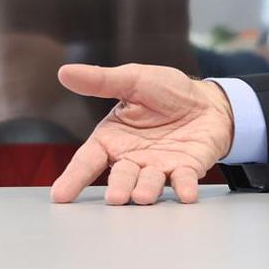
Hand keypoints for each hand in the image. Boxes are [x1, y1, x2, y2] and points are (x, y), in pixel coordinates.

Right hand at [49, 63, 234, 204]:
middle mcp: (132, 158)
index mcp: (112, 139)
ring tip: (143, 195)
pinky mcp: (186, 168)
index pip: (88, 160)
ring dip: (147, 190)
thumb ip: (101, 81)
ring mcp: (159, 167)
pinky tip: (186, 194)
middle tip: (116, 197)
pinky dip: (185, 188)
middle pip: (120, 176)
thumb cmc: (167, 92)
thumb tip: (64, 72)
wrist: (208, 100)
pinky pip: (184, 180)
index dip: (73, 178)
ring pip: (149, 182)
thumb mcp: (134, 80)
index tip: (60, 195)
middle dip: (118, 187)